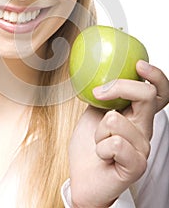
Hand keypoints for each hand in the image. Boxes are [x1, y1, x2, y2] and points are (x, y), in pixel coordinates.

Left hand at [69, 61, 167, 207]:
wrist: (83, 178)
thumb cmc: (89, 146)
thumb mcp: (94, 112)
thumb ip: (103, 95)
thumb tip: (97, 73)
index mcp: (137, 114)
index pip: (158, 92)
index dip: (155, 76)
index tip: (138, 64)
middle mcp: (144, 128)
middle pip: (147, 95)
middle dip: (120, 88)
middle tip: (100, 93)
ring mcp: (143, 147)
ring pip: (117, 120)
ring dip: (98, 130)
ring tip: (99, 142)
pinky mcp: (137, 164)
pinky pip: (116, 143)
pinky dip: (101, 147)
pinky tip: (103, 156)